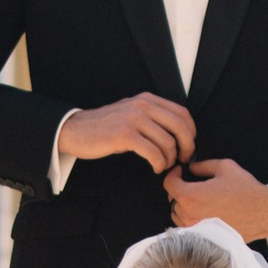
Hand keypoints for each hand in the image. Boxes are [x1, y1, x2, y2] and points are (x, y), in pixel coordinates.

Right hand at [60, 93, 194, 173]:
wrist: (76, 130)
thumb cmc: (105, 128)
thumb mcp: (131, 114)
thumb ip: (152, 118)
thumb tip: (178, 135)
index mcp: (147, 99)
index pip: (182, 113)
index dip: (191, 133)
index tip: (187, 147)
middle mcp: (143, 105)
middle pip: (180, 127)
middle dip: (187, 147)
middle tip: (182, 160)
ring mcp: (133, 119)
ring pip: (168, 142)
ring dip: (169, 159)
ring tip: (162, 165)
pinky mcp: (125, 135)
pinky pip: (153, 152)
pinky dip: (158, 164)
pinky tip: (154, 167)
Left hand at [165, 154, 267, 244]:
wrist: (262, 214)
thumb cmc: (245, 190)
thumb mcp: (224, 167)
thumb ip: (202, 165)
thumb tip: (191, 167)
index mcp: (191, 196)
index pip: (168, 184)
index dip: (173, 174)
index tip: (181, 171)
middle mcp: (188, 215)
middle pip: (172, 200)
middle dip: (179, 189)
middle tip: (192, 182)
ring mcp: (195, 228)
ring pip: (178, 215)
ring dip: (183, 205)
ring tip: (199, 198)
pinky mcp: (204, 237)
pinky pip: (188, 226)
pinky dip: (191, 217)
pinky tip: (204, 210)